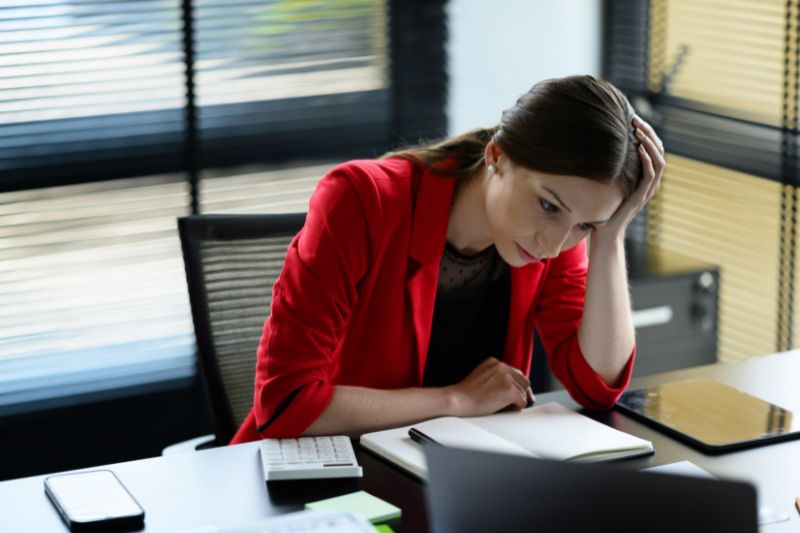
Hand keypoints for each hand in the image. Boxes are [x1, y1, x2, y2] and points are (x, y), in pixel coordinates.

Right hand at [446, 357, 534, 416]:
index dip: (516, 386)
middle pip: (523, 381)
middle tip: (512, 403)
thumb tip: (514, 388)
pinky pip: (522, 401)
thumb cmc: (466, 394)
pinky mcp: (509, 390)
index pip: (515, 373)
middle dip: (520, 392)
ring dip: (516, 401)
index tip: (516, 394)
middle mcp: (501, 366)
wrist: (457, 400)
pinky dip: (515, 407)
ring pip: (523, 392)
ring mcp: (506, 378)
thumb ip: (496, 378)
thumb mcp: (482, 378)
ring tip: (501, 405)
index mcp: (494, 362)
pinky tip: (502, 408)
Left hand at [594, 115, 664, 242]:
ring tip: (638, 130)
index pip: (653, 149)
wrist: (605, 232)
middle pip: (659, 151)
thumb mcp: (608, 182)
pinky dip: (647, 160)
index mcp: (645, 177)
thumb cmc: (604, 208)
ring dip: (650, 143)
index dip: (647, 133)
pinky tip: (639, 149)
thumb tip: (597, 146)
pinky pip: (651, 175)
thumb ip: (611, 168)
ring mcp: (648, 190)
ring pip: (659, 161)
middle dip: (649, 133)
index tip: (634, 119)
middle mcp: (650, 182)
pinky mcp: (642, 197)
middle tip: (636, 119)